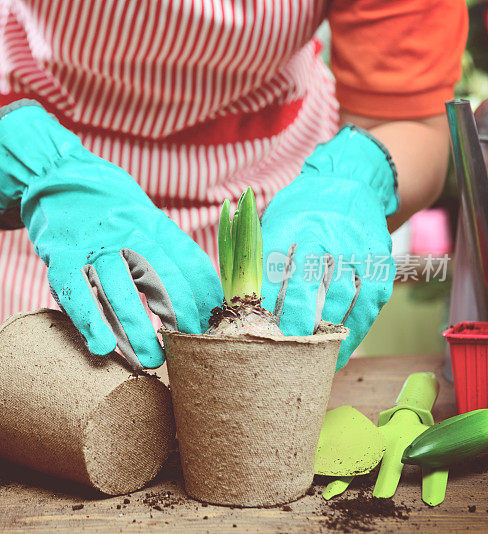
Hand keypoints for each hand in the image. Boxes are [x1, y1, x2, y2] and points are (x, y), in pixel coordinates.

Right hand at [0, 100, 222, 369]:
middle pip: (160, 277)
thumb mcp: (146, 220)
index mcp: (153, 223)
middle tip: (189, 353)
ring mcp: (93, 245)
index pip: (188, 261)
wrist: (57, 176)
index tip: (213, 328)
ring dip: (137, 330)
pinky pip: (76, 294)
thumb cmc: (110, 211)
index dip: (204, 297)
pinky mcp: (61, 258)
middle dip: (178, 316)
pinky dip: (90, 322)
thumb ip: (171, 253)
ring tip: (150, 361)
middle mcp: (127, 232)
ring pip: (119, 290)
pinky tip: (103, 347)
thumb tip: (206, 301)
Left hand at [260, 125, 397, 369]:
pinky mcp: (380, 267)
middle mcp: (327, 239)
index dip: (272, 310)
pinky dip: (352, 333)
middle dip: (295, 329)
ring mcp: (357, 253)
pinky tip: (338, 353)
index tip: (263, 338)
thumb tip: (239, 308)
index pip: (278, 276)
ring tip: (308, 365)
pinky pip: (367, 307)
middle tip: (282, 359)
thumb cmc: (298, 212)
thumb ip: (258, 263)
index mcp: (293, 228)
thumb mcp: (272, 224)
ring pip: (340, 304)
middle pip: (309, 292)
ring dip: (324, 338)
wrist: (349, 183)